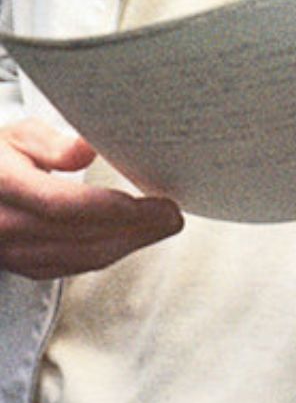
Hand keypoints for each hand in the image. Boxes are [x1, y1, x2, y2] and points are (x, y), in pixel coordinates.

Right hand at [0, 120, 182, 278]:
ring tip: (160, 226)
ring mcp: (12, 252)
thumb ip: (53, 143)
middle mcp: (6, 226)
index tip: (154, 203)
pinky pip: (70, 267)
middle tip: (172, 216)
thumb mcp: (17, 136)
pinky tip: (128, 240)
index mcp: (4, 186)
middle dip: (135, 229)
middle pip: (80, 236)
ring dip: (126, 245)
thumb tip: (89, 147)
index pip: (63, 205)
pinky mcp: (21, 265)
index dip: (113, 208)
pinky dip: (105, 254)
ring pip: (79, 257)